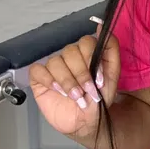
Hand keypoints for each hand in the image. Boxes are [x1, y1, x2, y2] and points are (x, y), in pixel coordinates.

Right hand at [28, 22, 119, 139]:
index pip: (86, 42)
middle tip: (87, 92)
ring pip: (55, 61)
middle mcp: (70, 57)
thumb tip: (100, 26)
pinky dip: (49, 79)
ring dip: (67, 81)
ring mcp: (54, 67)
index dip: (91, 59)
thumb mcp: (112, 75)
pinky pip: (37, 70)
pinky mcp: (40, 79)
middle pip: (71, 51)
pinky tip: (58, 91)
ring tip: (75, 96)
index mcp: (87, 53)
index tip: (98, 79)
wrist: (86, 122)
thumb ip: (110, 49)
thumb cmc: (99, 98)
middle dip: (80, 74)